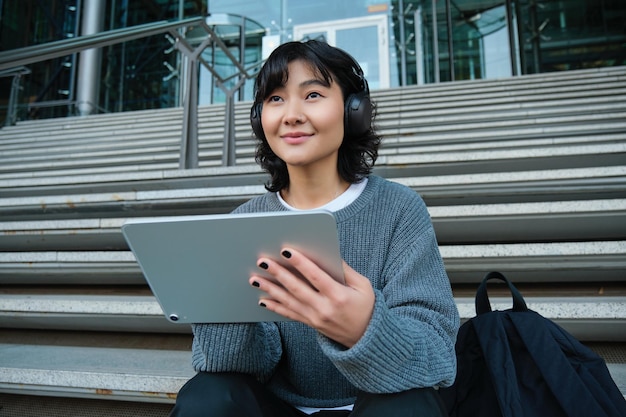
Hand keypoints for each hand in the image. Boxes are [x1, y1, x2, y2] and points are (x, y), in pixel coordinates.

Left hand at [250, 247, 374, 347]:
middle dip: (278, 273)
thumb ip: (346, 270)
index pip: (316, 276)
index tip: (286, 251)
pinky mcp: (310, 324)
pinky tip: (263, 300)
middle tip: (263, 261)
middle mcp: (324, 308)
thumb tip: (329, 253)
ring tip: (255, 279)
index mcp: (338, 296)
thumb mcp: (363, 286)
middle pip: (297, 288)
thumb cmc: (367, 308)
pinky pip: (289, 314)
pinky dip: (275, 307)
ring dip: (270, 289)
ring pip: (289, 301)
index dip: (300, 263)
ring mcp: (315, 318)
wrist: (367, 339)